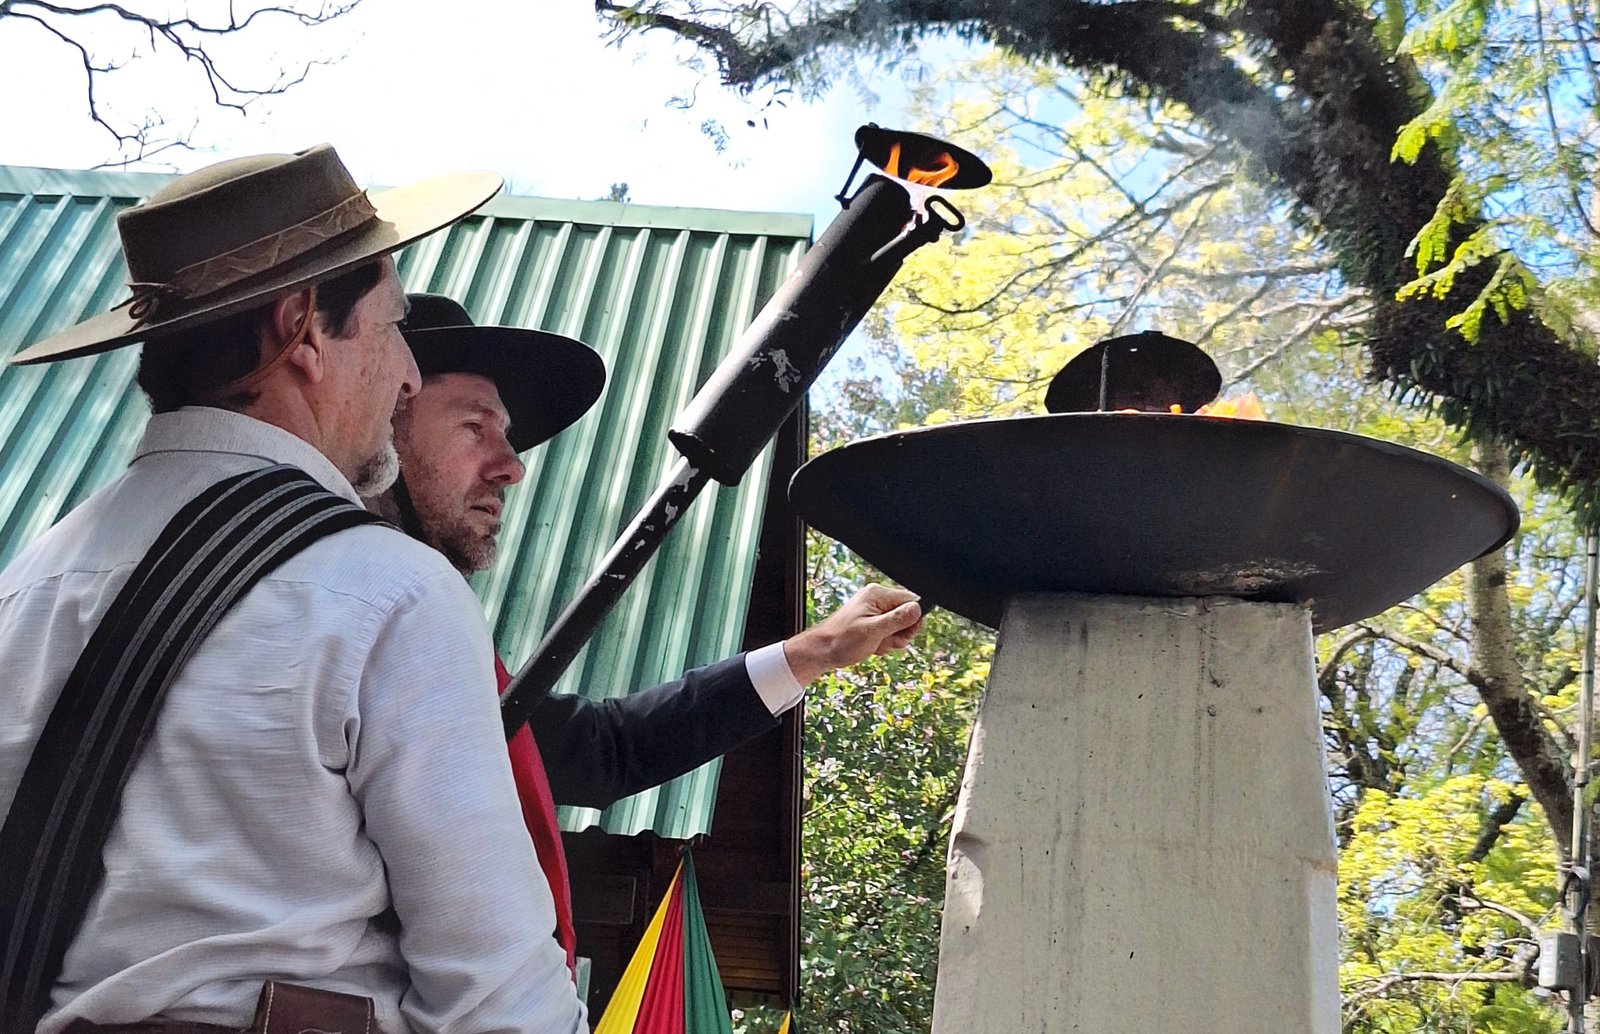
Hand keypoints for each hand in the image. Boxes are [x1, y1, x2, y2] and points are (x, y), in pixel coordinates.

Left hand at [782, 584, 923, 684]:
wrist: (822, 651)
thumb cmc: (841, 641)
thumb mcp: (873, 631)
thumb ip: (897, 620)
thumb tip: (918, 609)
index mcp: (878, 595)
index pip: (912, 601)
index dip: (912, 621)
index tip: (902, 634)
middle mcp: (877, 599)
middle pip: (907, 615)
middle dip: (900, 633)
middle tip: (885, 641)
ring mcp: (874, 610)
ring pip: (899, 626)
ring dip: (891, 640)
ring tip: (875, 644)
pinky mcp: (872, 621)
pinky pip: (889, 631)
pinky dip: (884, 642)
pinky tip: (873, 645)